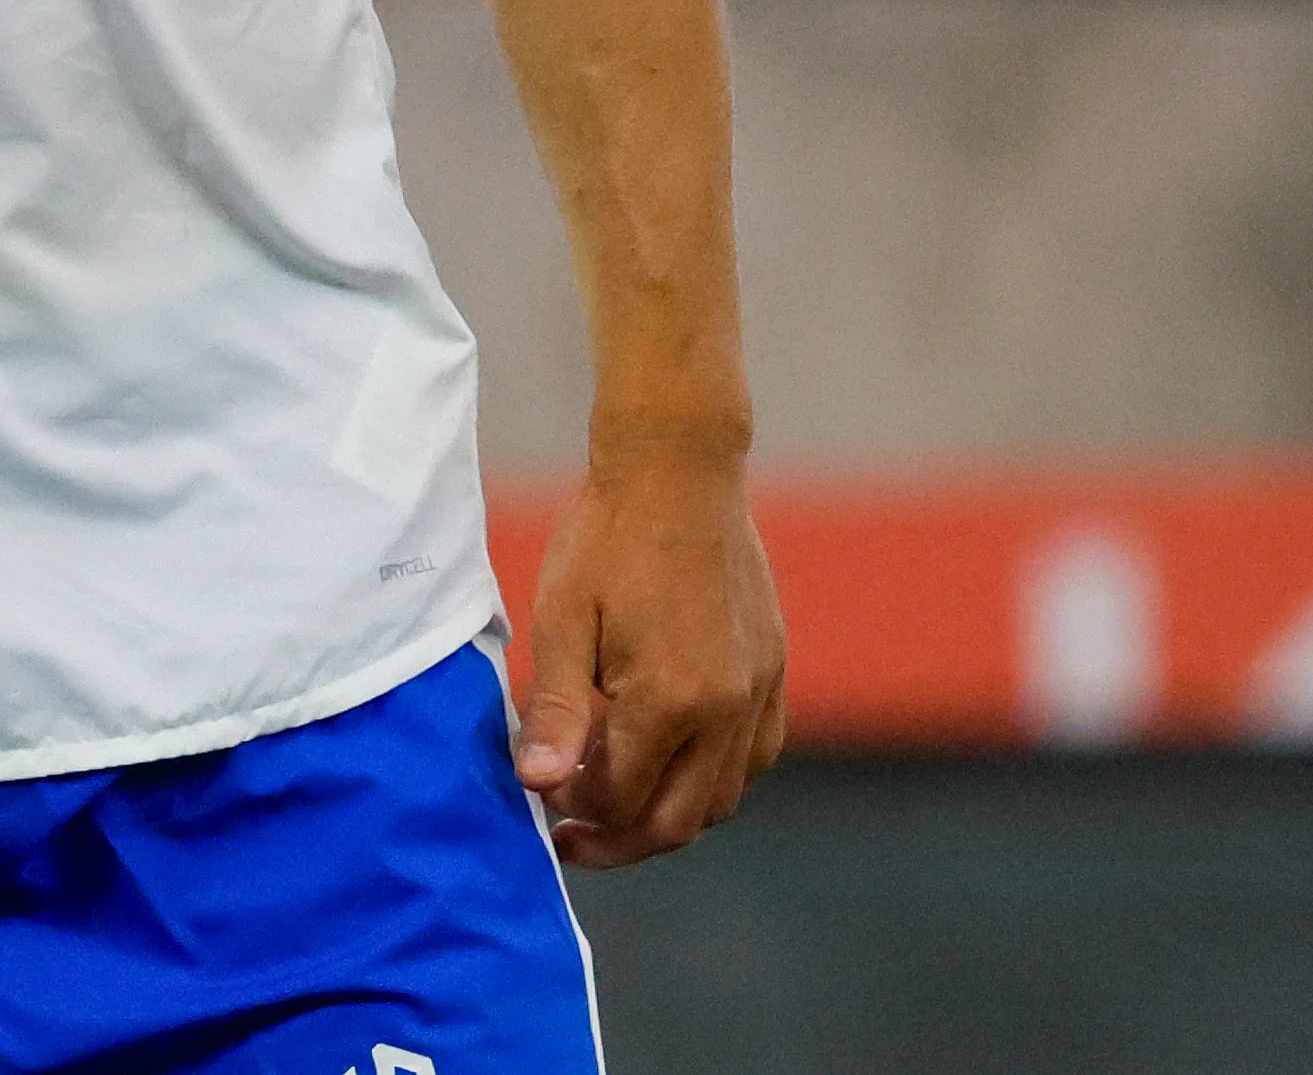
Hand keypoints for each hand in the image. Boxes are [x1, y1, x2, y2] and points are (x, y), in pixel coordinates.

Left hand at [512, 447, 785, 865]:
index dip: (581, 816)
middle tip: (574, 835)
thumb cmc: (606, 539)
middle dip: (623, 840)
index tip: (544, 808)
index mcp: (671, 702)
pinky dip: (713, 778)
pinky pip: (755, 757)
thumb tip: (538, 785)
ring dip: (670, 812)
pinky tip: (669, 757)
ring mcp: (761, 693)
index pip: (626, 800)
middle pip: (682, 820)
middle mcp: (729, 711)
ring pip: (724, 797)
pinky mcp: (775, 671)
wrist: (678, 472)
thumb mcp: (562, 620)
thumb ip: (556, 710)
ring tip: (614, 795)